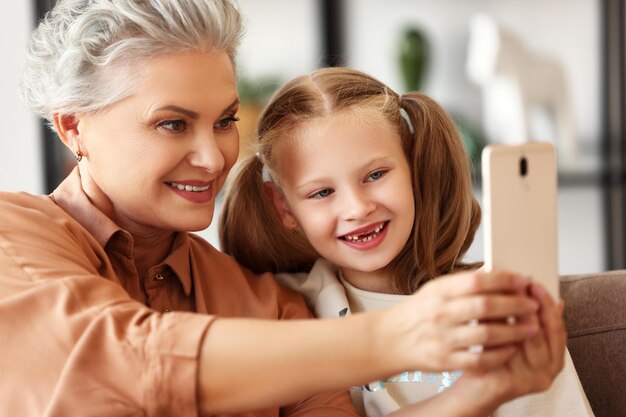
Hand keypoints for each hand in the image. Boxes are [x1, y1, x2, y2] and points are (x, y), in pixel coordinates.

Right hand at [378, 269, 540, 372]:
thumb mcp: (435, 289)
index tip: (523, 281)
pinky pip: (479, 359)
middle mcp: (440, 314)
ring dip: (514, 332)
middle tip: (533, 305)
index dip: (503, 280)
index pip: (476, 281)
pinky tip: (512, 349)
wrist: (391, 339)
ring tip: (532, 328)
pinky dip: (499, 355)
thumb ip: (463, 283)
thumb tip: (496, 274)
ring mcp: (443, 338)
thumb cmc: (419, 312)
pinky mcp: (445, 360)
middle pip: (485, 307)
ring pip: (486, 335)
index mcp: (439, 292)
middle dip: (515, 305)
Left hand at [451, 282, 566, 411]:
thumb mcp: (508, 331)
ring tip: (502, 299)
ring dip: (517, 318)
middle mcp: (550, 366)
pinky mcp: (517, 385)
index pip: (557, 324)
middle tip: (519, 287)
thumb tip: (518, 283)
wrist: (476, 388)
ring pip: (529, 342)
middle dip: (532, 306)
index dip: (547, 303)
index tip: (534, 283)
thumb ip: (517, 313)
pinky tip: (489, 322)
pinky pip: (509, 356)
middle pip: (547, 332)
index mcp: (554, 352)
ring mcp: (535, 377)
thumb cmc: (493, 356)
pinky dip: (499, 336)